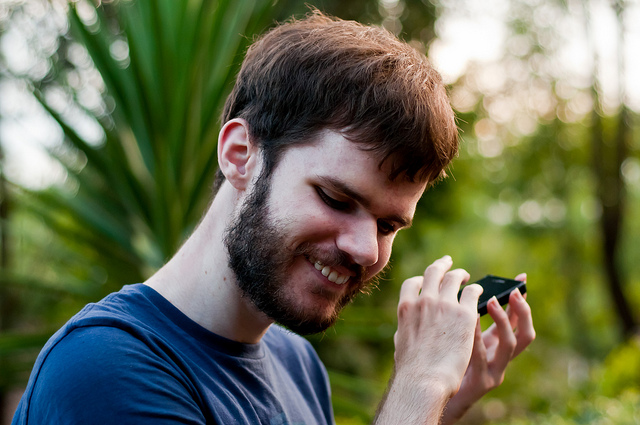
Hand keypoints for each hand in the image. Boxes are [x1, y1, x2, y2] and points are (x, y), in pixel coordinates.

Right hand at [374, 256, 482, 423]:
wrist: (424, 381)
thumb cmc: (411, 370)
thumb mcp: (401, 344)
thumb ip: (405, 329)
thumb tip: (406, 328)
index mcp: (406, 307)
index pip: (413, 283)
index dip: (422, 280)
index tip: (428, 281)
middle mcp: (425, 300)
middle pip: (433, 272)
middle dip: (441, 265)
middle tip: (447, 263)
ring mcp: (445, 305)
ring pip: (454, 278)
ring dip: (460, 274)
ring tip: (466, 277)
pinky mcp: (466, 314)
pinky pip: (473, 293)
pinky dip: (477, 290)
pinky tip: (481, 293)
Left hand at [440, 274, 534, 424]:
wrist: (431, 395)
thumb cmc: (442, 362)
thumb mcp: (457, 336)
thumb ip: (463, 317)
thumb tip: (458, 286)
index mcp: (496, 347)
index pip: (517, 322)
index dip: (521, 300)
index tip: (521, 278)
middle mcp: (500, 360)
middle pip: (525, 335)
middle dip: (523, 311)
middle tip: (513, 292)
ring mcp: (492, 372)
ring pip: (511, 345)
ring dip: (503, 320)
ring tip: (491, 300)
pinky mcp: (480, 382)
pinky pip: (481, 356)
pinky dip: (476, 335)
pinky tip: (469, 319)